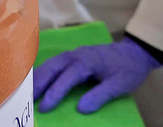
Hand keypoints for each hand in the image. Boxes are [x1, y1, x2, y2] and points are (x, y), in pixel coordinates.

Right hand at [33, 38, 160, 113]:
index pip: (68, 76)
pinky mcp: (74, 55)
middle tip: (28, 100)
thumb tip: (81, 109)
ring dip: (38, 77)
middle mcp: (77, 54)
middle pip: (54, 67)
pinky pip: (54, 62)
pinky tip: (37, 80)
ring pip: (51, 63)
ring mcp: (75, 53)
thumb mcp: (119, 85)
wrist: (135, 53)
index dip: (56, 92)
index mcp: (88, 61)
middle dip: (39, 83)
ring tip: (27, 93)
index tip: (45, 107)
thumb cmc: (128, 69)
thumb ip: (100, 96)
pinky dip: (43, 71)